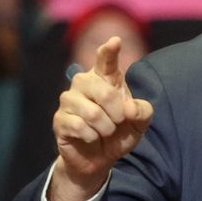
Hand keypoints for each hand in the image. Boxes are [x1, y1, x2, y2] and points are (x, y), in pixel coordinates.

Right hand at [48, 37, 153, 200]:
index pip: (105, 60)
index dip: (110, 51)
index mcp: (104, 78)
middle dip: (117, 113)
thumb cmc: (118, 133)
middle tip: (117, 122)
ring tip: (104, 131)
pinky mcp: (59, 119)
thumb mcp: (138, 124)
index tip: (116, 41)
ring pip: (92, 112)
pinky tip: (89, 137)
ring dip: (105, 128)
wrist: (99, 159)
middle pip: (104, 92)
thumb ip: (142, 112)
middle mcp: (83, 83)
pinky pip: (79, 126)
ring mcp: (68, 100)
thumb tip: (129, 108)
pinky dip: (91, 136)